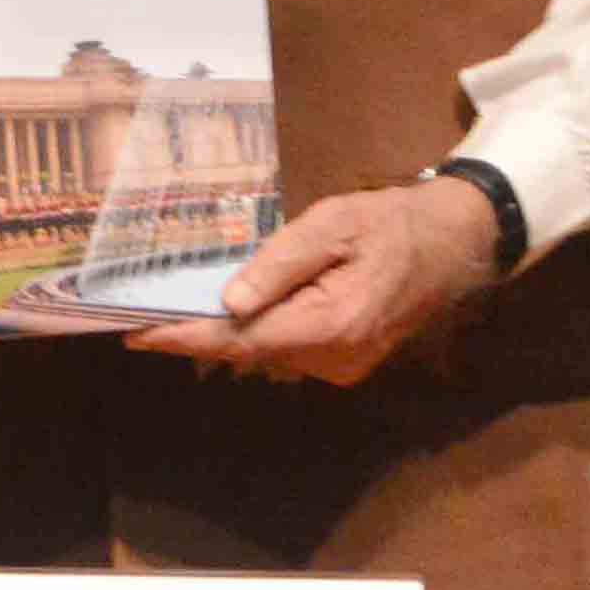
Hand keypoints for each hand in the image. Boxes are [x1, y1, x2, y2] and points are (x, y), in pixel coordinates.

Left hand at [133, 176, 500, 384]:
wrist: (455, 242)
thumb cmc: (391, 223)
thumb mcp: (332, 225)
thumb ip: (279, 263)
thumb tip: (230, 302)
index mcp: (333, 324)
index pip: (242, 339)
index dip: (186, 338)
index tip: (135, 334)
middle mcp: (336, 358)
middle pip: (248, 350)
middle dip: (192, 333)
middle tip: (135, 316)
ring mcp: (342, 365)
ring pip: (265, 351)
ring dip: (221, 332)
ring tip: (170, 309)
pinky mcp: (345, 361)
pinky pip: (286, 348)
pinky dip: (254, 331)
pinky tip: (226, 310)